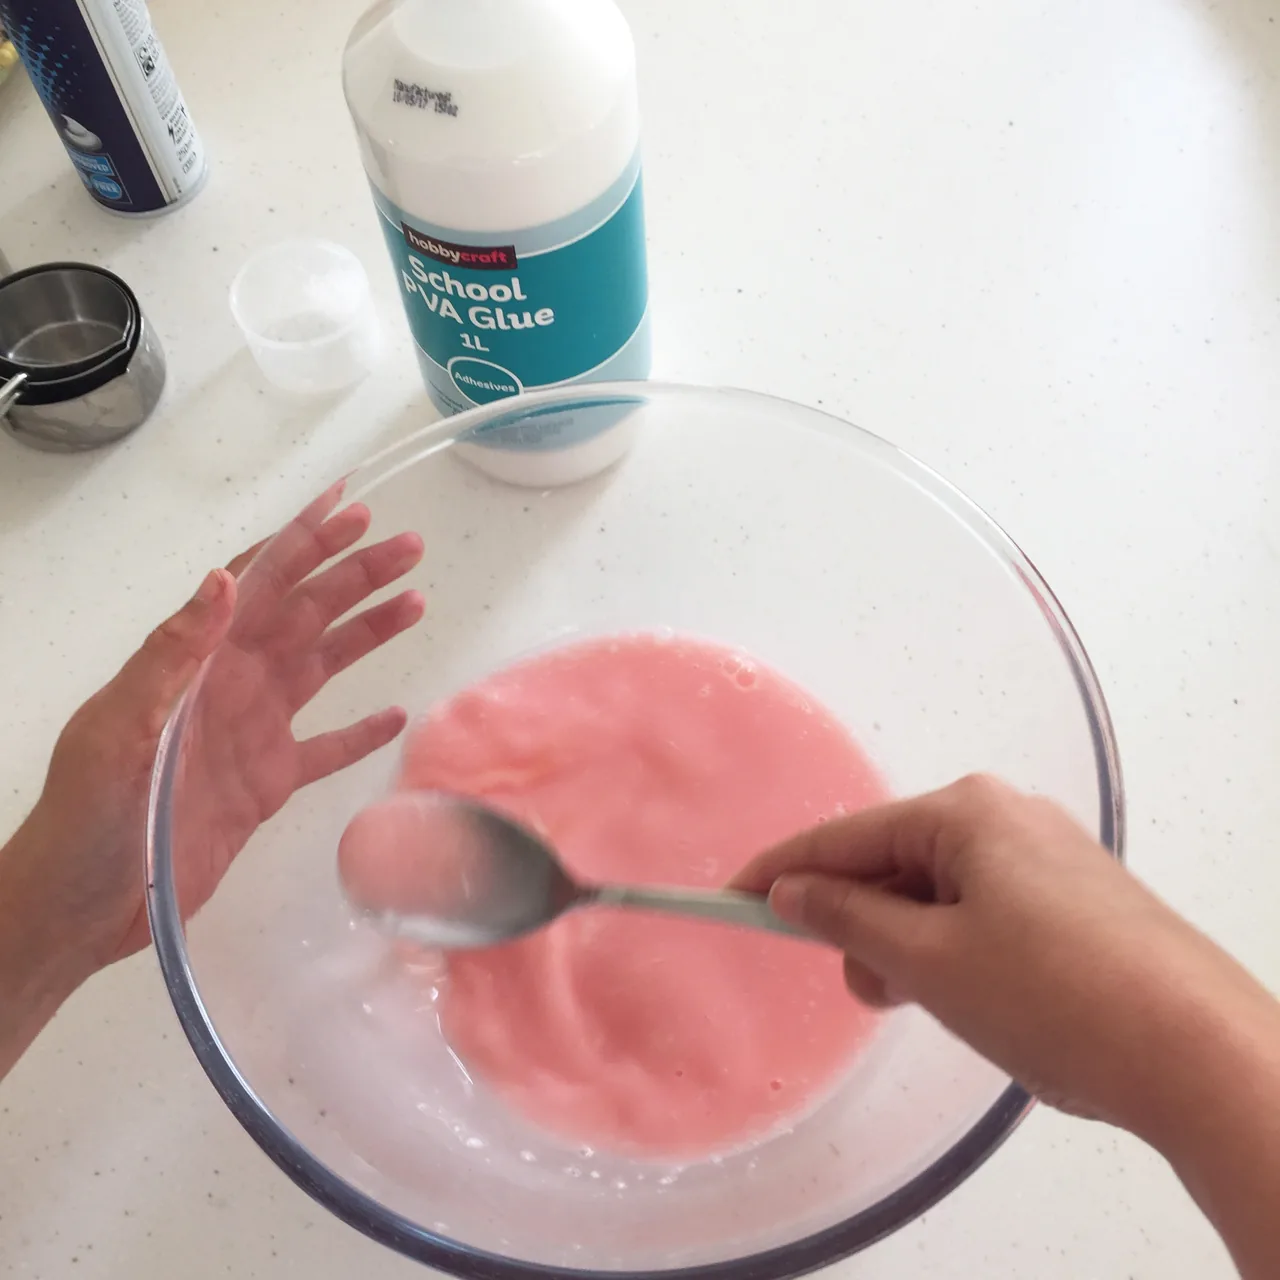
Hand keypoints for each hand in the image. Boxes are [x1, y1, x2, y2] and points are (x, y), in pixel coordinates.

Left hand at [8, 481, 424, 975]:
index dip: (304, 542)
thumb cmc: (92, 814)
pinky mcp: (268, 785)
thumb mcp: (120, 727)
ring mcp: (254, 732)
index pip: (259, 583)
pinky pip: (325, 749)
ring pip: (323, 666)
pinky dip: (360, 732)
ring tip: (415, 602)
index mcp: (199, 662)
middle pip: (305, 613)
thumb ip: (172, 653)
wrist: (85, 904)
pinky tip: (395, 715)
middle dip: (355, 575)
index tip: (349, 506)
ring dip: (368, 633)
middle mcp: (232, 684)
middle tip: (409, 547)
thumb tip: (226, 577)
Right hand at [733, 775, 1279, 1136]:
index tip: (729, 898)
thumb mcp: (928, 961)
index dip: (781, 870)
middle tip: (863, 989)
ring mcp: (1049, 855)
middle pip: (896, 861)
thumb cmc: (1053, 996)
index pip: (846, 835)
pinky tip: (971, 997)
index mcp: (967, 812)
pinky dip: (954, 949)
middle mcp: (1009, 816)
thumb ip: (848, 918)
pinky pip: (984, 909)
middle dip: (861, 922)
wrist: (1197, 1053)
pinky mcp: (1077, 897)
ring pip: (940, 891)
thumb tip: (792, 890)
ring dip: (909, 944)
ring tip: (925, 1004)